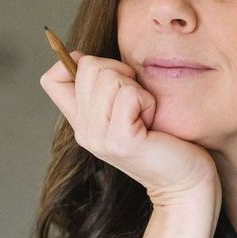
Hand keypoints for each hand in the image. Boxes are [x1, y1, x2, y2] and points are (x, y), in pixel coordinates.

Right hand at [40, 54, 218, 206]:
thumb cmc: (165, 140)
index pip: (51, 79)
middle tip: (137, 101)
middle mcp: (84, 131)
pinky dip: (147, 101)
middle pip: (87, 67)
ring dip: (137, 89)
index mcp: (82, 122)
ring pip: (108, 77)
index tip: (107, 76)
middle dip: (120, 72)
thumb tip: (79, 55)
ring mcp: (99, 138)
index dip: (73, 64)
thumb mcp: (127, 110)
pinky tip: (152, 123)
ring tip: (146, 115)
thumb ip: (105, 88)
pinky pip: (128, 95)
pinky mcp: (120, 141)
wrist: (185, 182)